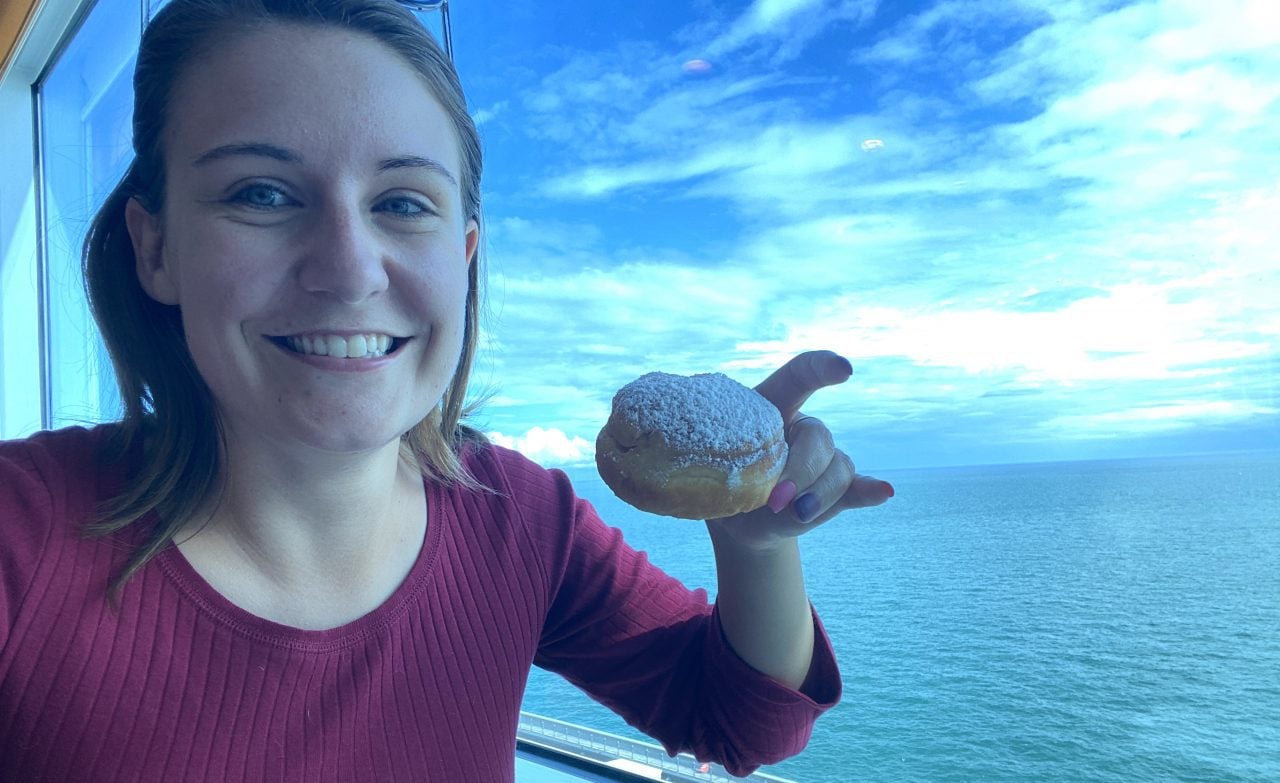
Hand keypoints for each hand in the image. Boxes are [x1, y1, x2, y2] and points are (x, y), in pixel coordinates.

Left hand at [707, 350, 893, 549]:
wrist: (737, 519)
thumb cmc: (720, 481)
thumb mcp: (718, 470)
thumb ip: (739, 475)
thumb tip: (765, 490)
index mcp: (770, 407)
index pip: (799, 376)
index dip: (822, 368)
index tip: (844, 371)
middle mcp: (802, 427)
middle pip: (817, 437)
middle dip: (801, 470)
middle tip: (777, 499)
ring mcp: (824, 458)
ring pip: (837, 467)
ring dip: (819, 493)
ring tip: (796, 515)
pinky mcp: (837, 489)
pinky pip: (856, 487)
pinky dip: (868, 491)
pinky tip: (882, 491)